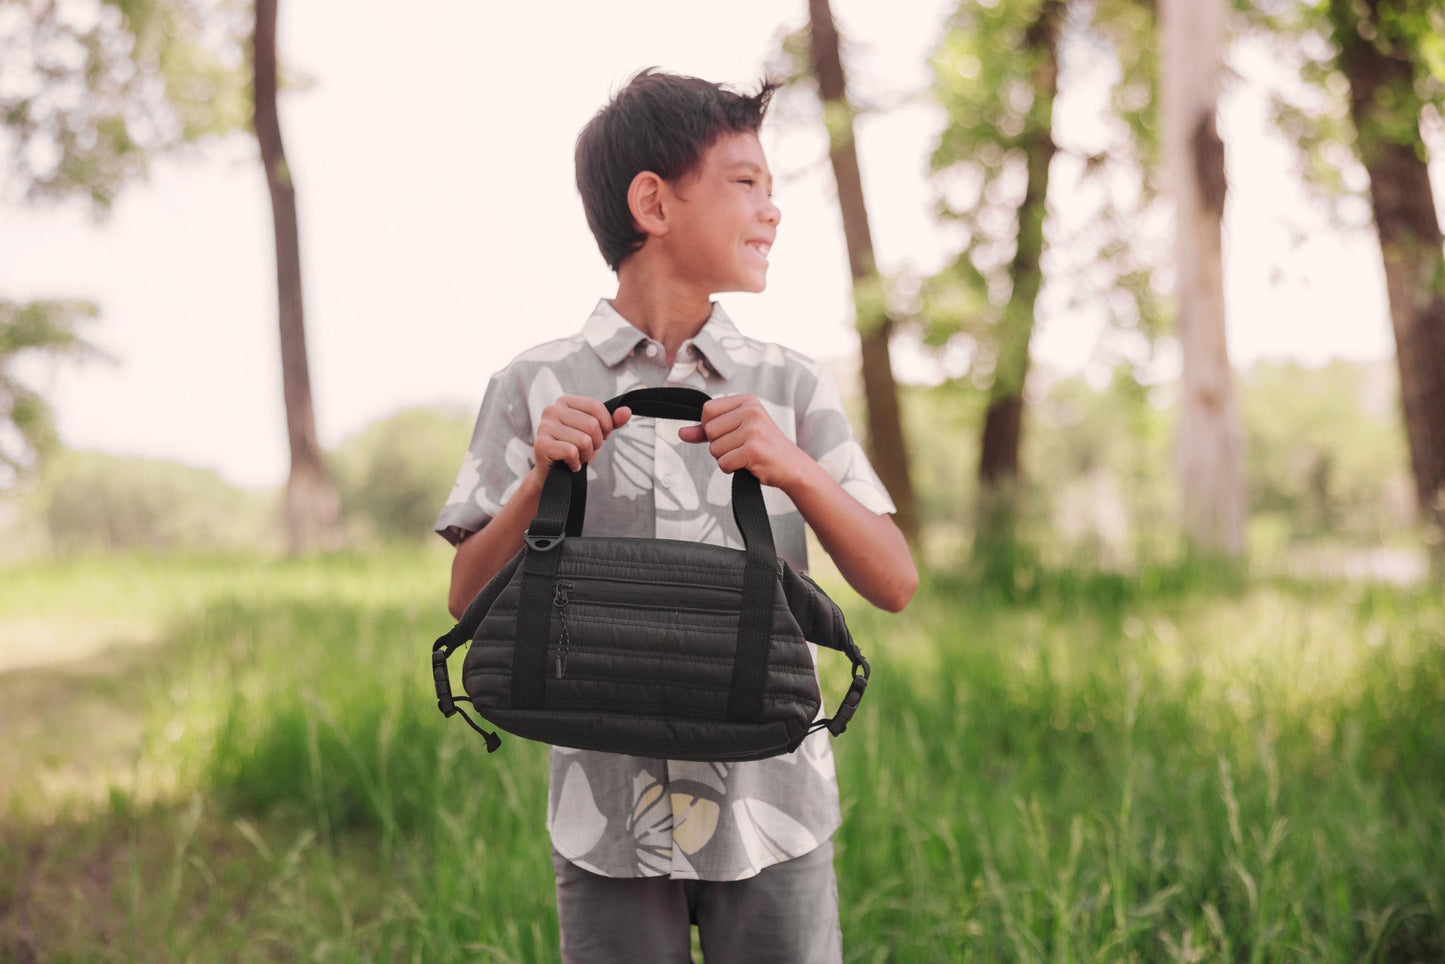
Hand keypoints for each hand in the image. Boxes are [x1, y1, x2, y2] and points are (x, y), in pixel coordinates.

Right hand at [535, 396, 631, 474]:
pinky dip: (575, 463)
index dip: (606, 424)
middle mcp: (552, 410)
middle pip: (591, 424)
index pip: (596, 406)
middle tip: (585, 451)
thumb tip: (627, 411)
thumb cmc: (574, 449)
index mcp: (565, 402)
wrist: (553, 475)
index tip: (601, 436)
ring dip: (585, 455)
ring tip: (577, 458)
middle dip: (595, 444)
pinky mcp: (541, 445)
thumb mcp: (595, 433)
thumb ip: (611, 421)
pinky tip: (570, 464)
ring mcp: (544, 427)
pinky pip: (571, 452)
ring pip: (584, 441)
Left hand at [677, 394, 806, 489]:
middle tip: (740, 447)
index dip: (710, 427)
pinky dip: (731, 468)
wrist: (791, 466)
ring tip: (746, 455)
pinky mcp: (753, 449)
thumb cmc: (762, 447)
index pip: (707, 410)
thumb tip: (681, 433)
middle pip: (709, 430)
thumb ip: (707, 430)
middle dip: (718, 445)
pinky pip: (723, 462)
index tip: (729, 434)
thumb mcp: (736, 431)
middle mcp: (751, 411)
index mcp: (747, 401)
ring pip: (714, 449)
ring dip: (725, 458)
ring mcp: (753, 429)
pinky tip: (748, 464)